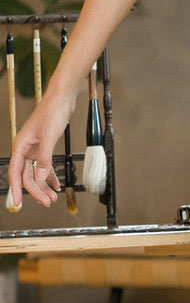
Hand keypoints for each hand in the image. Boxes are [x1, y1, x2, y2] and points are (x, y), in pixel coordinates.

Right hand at [7, 85, 78, 207]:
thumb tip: (41, 177)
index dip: (17, 188)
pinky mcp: (45, 147)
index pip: (16, 172)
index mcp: (21, 146)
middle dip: (36, 190)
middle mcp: (25, 149)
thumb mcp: (49, 137)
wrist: (62, 100)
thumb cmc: (52, 113)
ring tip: (52, 197)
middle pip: (27, 175)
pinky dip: (50, 176)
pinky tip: (56, 185)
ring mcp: (35, 149)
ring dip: (44, 185)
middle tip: (47, 202)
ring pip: (36, 172)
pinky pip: (45, 166)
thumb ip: (45, 158)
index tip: (18, 202)